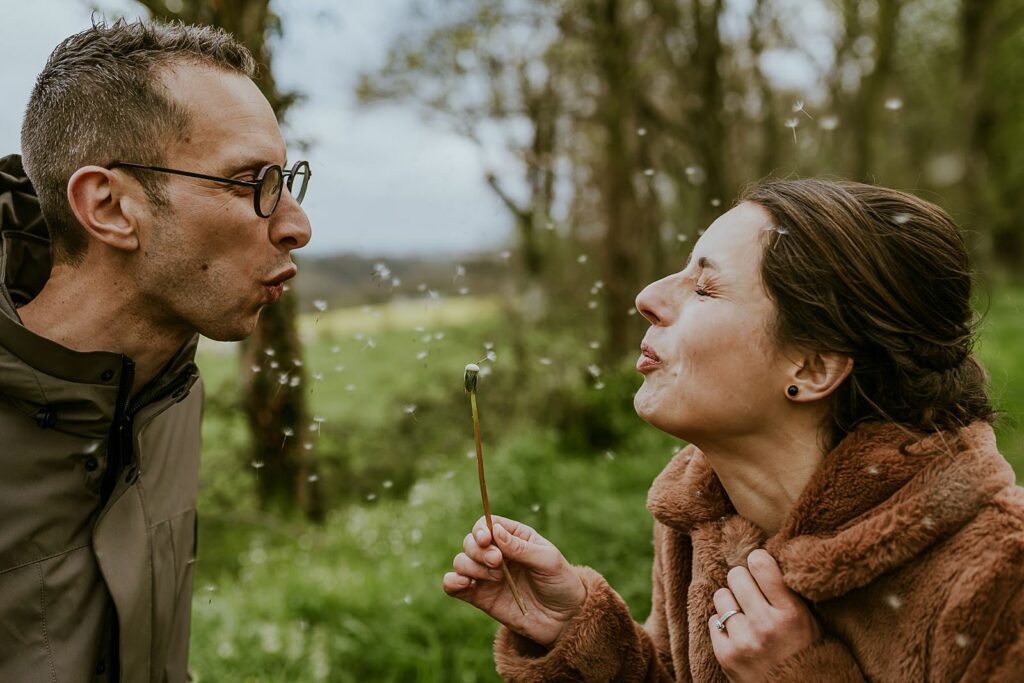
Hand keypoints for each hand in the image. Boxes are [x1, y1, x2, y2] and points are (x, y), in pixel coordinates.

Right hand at [442, 515, 586, 646]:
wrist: (564, 620)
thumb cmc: (561, 584)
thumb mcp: (548, 561)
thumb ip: (521, 548)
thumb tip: (495, 531)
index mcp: (514, 538)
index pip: (487, 524)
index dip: (481, 529)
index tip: (487, 540)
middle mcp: (497, 554)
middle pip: (471, 542)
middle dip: (479, 550)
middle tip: (497, 563)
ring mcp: (486, 576)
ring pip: (461, 561)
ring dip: (472, 567)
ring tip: (495, 578)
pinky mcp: (479, 597)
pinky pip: (454, 585)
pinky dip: (452, 582)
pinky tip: (463, 584)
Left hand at [709, 549, 820, 681]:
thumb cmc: (805, 652)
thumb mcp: (808, 620)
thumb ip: (786, 592)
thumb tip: (759, 556)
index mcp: (791, 613)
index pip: (761, 564)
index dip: (757, 561)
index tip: (759, 566)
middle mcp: (766, 625)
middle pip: (736, 575)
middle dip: (742, 581)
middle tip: (750, 593)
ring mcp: (743, 641)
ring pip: (721, 596)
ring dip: (731, 602)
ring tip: (744, 614)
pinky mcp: (726, 655)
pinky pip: (712, 620)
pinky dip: (723, 625)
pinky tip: (738, 634)